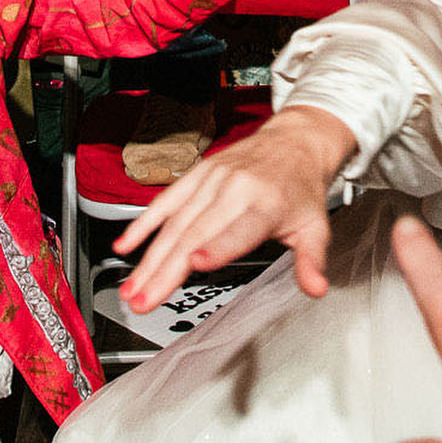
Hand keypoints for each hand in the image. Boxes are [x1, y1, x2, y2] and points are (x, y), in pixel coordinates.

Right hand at [115, 104, 353, 312]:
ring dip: (149, 258)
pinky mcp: (197, 175)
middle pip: (194, 233)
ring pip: (174, 223)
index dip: (215, 247)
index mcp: (265, 204)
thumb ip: (311, 261)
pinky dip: (143, 224)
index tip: (194, 263)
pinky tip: (125, 246)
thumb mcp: (315, 227)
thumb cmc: (300, 189)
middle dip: (165, 270)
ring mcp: (212, 180)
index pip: (238, 229)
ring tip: (132, 288)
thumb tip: (315, 287)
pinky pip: (166, 201)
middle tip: (143, 300)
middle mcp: (235, 189)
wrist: (292, 142)